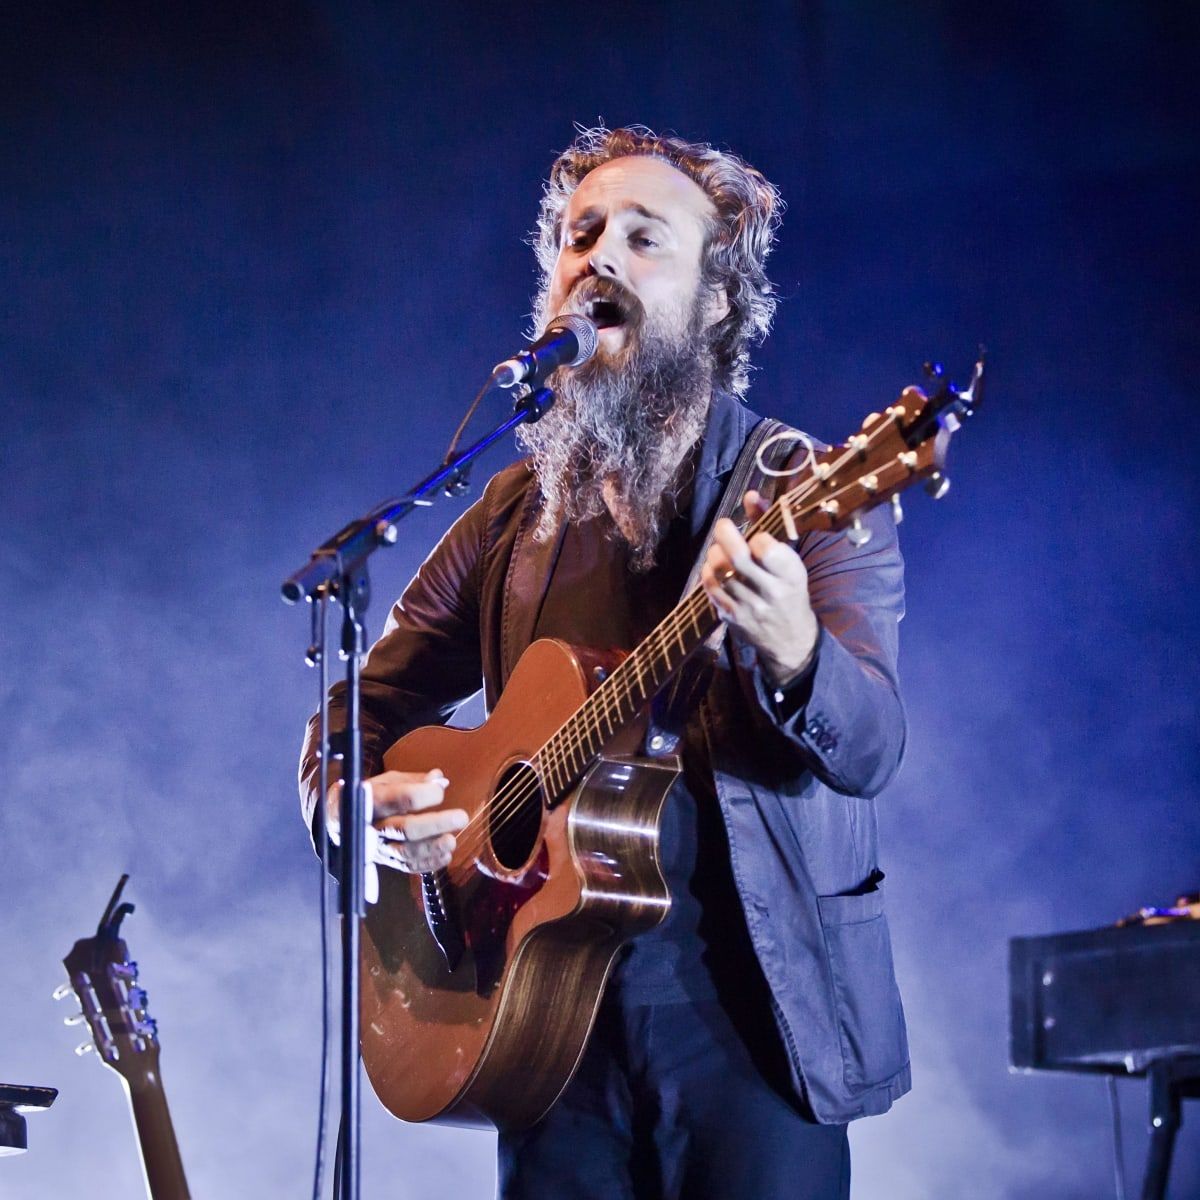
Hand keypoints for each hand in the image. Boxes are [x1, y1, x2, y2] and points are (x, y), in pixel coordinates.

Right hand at [327, 769, 467, 873]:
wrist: (338, 819)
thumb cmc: (369, 794)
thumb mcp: (386, 780)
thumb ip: (413, 780)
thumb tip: (439, 779)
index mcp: (372, 799)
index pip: (400, 797)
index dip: (425, 794)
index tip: (439, 790)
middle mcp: (373, 826)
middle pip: (405, 829)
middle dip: (436, 824)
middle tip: (461, 817)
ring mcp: (377, 847)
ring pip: (405, 852)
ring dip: (433, 848)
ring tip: (453, 841)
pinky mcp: (383, 861)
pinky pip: (406, 866)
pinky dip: (427, 863)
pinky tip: (446, 856)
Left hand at [700, 490, 818, 686]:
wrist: (790, 640)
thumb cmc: (789, 590)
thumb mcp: (789, 559)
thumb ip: (769, 525)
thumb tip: (750, 494)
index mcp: (792, 575)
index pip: (766, 549)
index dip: (756, 536)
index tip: (756, 536)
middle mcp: (772, 593)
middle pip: (738, 559)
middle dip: (725, 535)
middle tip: (724, 526)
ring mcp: (750, 608)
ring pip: (720, 573)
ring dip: (714, 554)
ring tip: (719, 549)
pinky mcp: (732, 619)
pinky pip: (711, 590)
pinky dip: (708, 573)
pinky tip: (714, 568)